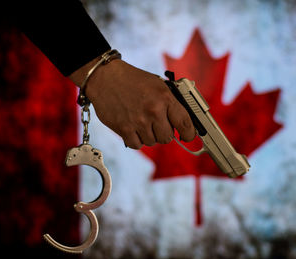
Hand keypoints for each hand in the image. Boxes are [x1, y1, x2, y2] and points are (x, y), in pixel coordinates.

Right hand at [69, 58, 195, 148]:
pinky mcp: (124, 129)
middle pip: (167, 137)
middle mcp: (153, 111)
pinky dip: (137, 140)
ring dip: (149, 135)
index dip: (189, 133)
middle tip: (158, 124)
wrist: (106, 77)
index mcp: (165, 98)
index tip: (188, 136)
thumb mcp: (158, 84)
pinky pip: (137, 145)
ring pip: (152, 142)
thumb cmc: (133, 80)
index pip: (184, 123)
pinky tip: (134, 129)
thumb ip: (171, 102)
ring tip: (142, 122)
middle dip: (164, 132)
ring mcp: (138, 121)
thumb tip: (183, 121)